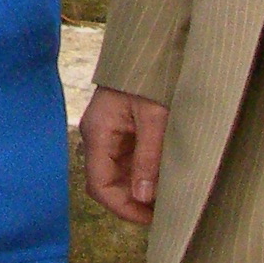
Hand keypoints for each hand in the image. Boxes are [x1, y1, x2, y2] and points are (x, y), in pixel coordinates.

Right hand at [81, 86, 167, 227]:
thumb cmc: (150, 75)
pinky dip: (142, 173)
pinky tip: (162, 177)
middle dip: (132, 201)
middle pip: (107, 182)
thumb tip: (142, 197)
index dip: (122, 207)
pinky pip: (126, 160)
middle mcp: (97, 135)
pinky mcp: (121, 128)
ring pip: (118, 173)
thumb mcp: (154, 117)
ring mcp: (108, 132)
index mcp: (98, 132)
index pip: (99, 185)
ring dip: (138, 188)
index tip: (151, 219)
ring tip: (166, 197)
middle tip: (163, 212)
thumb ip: (148, 157)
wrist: (150, 44)